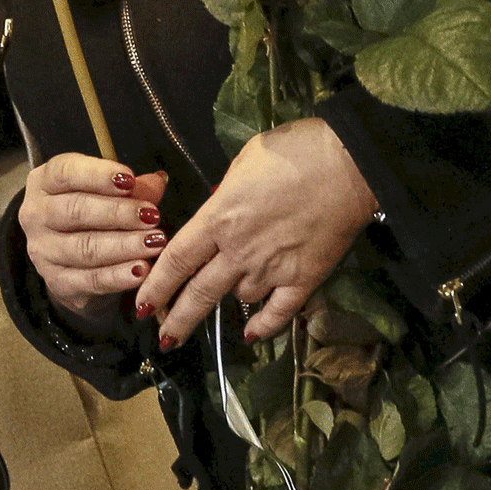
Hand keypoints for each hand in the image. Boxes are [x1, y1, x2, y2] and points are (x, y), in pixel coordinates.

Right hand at [17, 154, 169, 332]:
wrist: (73, 261)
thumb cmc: (93, 214)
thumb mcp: (109, 192)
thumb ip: (133, 186)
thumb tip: (156, 182)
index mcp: (44, 182)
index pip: (64, 172)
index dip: (97, 175)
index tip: (129, 179)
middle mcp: (36, 215)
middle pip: (75, 210)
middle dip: (118, 213)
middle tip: (152, 216)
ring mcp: (43, 252)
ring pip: (85, 248)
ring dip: (124, 246)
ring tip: (154, 243)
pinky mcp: (57, 282)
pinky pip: (91, 279)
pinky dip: (118, 276)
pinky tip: (141, 270)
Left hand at [135, 118, 375, 348]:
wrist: (349, 163)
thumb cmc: (294, 150)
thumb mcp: (245, 161)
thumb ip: (225, 193)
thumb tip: (218, 209)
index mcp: (219, 218)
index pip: (176, 260)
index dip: (156, 286)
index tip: (141, 305)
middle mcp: (238, 250)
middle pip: (199, 293)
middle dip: (177, 320)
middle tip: (164, 339)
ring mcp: (271, 269)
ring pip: (238, 298)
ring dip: (228, 299)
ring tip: (226, 299)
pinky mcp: (303, 279)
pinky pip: (278, 313)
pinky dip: (264, 326)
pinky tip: (252, 333)